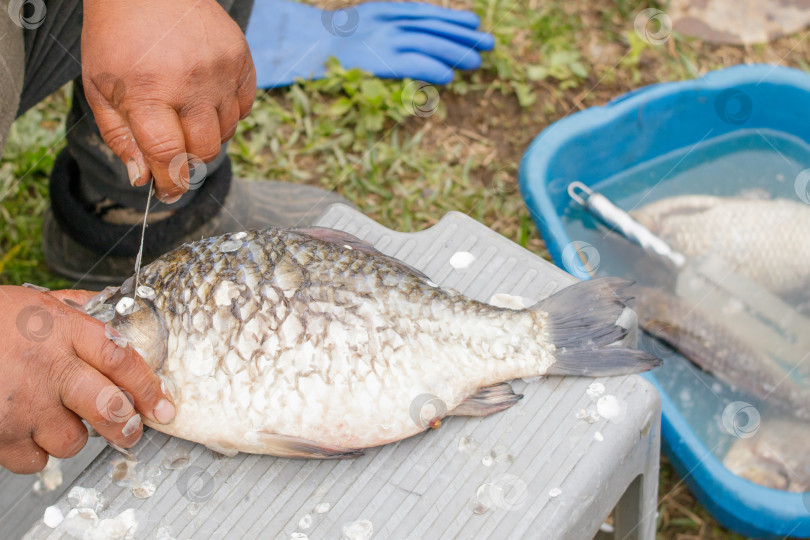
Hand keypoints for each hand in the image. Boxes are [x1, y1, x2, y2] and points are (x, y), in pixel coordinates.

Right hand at [0, 286, 174, 472]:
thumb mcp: (36, 301)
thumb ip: (75, 307)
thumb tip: (107, 304)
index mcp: (64, 331)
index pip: (124, 361)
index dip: (150, 389)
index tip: (163, 407)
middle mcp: (50, 369)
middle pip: (110, 408)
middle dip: (127, 426)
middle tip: (129, 429)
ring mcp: (24, 405)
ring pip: (74, 441)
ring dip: (72, 435)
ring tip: (56, 416)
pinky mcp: (0, 435)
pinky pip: (36, 460)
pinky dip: (36, 451)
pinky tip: (27, 429)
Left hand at [80, 0, 255, 202]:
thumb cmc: (117, 37)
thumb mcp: (99, 88)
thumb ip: (120, 137)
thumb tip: (142, 179)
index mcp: (148, 91)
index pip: (169, 157)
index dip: (170, 183)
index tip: (168, 193)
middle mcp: (190, 83)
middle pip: (203, 151)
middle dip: (188, 161)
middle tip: (175, 153)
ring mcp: (220, 70)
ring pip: (226, 132)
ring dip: (207, 137)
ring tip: (186, 117)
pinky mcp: (240, 59)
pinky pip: (244, 107)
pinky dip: (227, 114)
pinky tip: (207, 100)